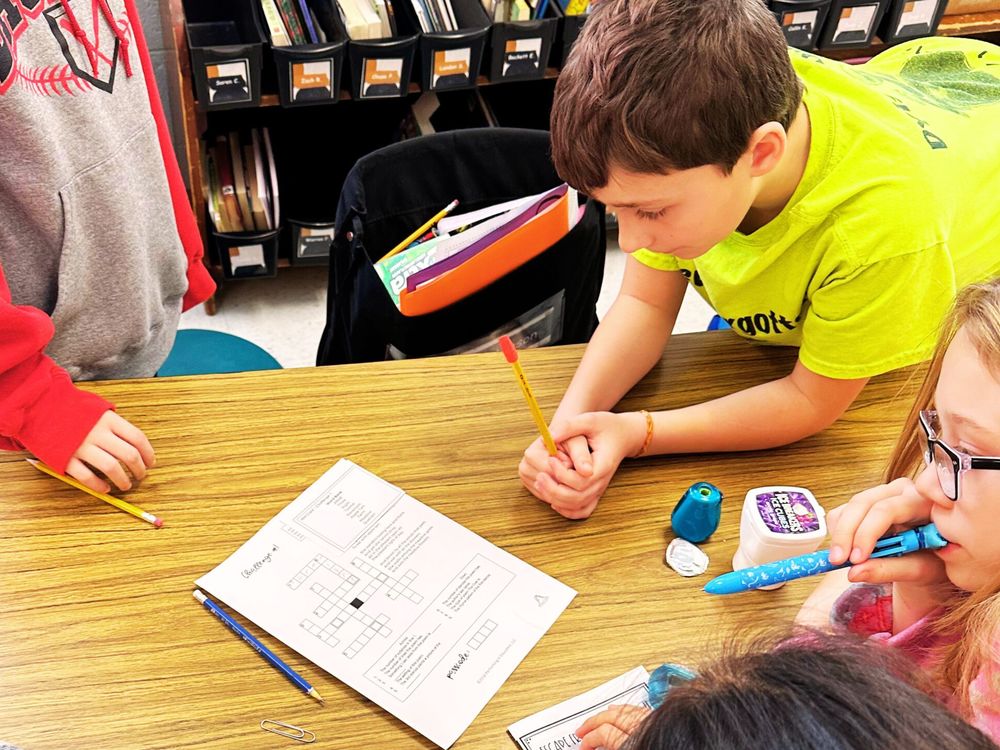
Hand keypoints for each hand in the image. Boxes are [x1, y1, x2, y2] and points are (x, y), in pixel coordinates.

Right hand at [65, 411, 155, 492]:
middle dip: (139, 469)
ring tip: (126, 485)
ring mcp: (81, 446)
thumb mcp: (98, 410)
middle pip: (128, 454)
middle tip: (141, 476)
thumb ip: (115, 425)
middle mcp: (97, 432)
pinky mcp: (66, 458)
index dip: (148, 453)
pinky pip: (87, 477)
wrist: (40, 408)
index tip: (150, 462)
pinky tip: (105, 488)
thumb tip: (136, 445)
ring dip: (123, 480)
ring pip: (111, 468)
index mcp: (108, 419)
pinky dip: (99, 485)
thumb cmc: (73, 411)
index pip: (137, 438)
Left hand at [520, 412, 644, 519]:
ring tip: (541, 483)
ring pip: (576, 506)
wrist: (623, 436)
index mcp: (602, 465)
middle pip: (576, 498)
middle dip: (553, 490)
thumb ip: (569, 426)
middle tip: (539, 476)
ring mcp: (598, 489)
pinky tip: (552, 499)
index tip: (550, 458)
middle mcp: (601, 482)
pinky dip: (567, 510)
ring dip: (555, 499)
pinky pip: (582, 511)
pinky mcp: (594, 493)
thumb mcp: (589, 420)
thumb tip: (549, 438)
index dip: (561, 473)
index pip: (580, 480)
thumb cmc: (605, 426)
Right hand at [576, 704, 650, 749]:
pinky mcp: (659, 720)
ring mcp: (652, 722)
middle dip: (592, 722)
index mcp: (632, 742)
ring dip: (606, 714)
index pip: (602, 734)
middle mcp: (641, 728)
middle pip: (610, 717)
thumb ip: (611, 748)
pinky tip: (618, 710)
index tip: (583, 747)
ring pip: (623, 709)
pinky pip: (637, 709)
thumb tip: (596, 748)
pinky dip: (624, 708)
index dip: (589, 740)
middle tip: (581, 730)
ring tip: (595, 719)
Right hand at [826, 478, 948, 615]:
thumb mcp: (921, 570)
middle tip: (838, 560)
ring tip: (841, 560)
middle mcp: (900, 491)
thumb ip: (890, 570)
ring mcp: (880, 494)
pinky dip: (838, 534)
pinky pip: (842, 514)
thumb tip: (854, 573)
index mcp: (922, 501)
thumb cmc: (937, 562)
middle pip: (861, 504)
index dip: (868, 533)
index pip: (887, 509)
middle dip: (846, 534)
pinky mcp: (864, 503)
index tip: (857, 560)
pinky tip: (848, 552)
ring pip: (848, 508)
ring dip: (840, 536)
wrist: (935, 559)